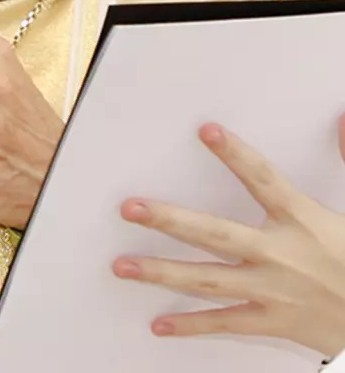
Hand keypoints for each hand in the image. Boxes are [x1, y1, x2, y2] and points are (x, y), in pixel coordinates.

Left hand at [112, 121, 344, 357]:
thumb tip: (343, 118)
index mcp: (301, 220)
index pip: (264, 179)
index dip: (236, 155)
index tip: (206, 131)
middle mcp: (279, 254)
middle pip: (215, 233)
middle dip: (169, 220)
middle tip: (129, 208)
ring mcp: (271, 290)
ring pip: (208, 279)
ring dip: (162, 272)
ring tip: (121, 265)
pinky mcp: (272, 321)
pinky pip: (225, 323)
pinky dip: (191, 326)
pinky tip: (159, 324)